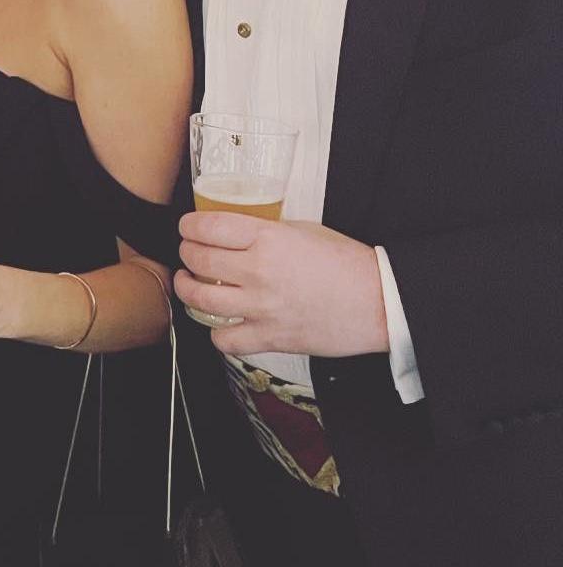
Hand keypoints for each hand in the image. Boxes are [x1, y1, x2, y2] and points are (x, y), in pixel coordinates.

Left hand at [176, 213, 387, 357]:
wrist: (380, 303)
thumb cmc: (347, 264)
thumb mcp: (303, 230)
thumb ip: (265, 231)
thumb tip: (236, 232)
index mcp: (268, 238)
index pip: (208, 227)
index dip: (189, 225)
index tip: (188, 226)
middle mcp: (259, 272)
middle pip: (198, 260)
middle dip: (186, 252)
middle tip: (189, 252)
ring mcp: (262, 307)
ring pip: (200, 300)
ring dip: (187, 288)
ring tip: (189, 282)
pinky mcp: (271, 338)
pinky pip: (225, 340)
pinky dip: (216, 332)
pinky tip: (219, 321)